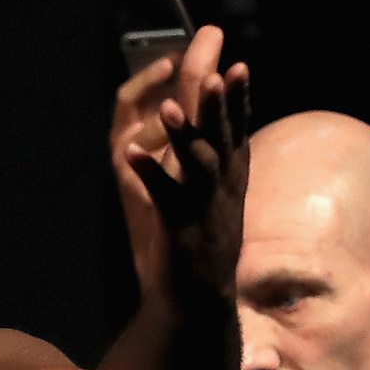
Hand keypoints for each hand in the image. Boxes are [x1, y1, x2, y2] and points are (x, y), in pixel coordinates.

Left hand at [113, 25, 249, 298]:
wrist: (197, 302)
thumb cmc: (202, 246)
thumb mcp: (215, 200)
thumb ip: (213, 165)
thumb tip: (207, 133)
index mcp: (233, 180)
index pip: (238, 132)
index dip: (239, 100)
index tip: (238, 67)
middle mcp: (224, 191)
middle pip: (223, 140)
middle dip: (218, 107)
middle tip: (215, 75)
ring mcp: (204, 210)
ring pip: (198, 165)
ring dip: (183, 134)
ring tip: (169, 107)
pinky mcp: (181, 230)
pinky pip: (163, 197)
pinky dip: (148, 173)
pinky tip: (129, 153)